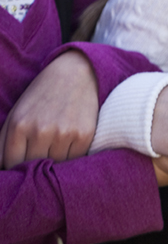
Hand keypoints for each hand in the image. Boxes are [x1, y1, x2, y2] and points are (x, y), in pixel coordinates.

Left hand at [0, 50, 97, 167]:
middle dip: (35, 165)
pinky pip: (74, 161)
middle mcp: (41, 131)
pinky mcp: (84, 135)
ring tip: (56, 143)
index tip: (23, 163)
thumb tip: (1, 170)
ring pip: (55, 167)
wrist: (75, 72)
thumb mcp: (16, 114)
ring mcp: (64, 133)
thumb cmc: (41, 96)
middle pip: (34, 169)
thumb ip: (3, 143)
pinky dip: (71, 156)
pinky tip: (69, 140)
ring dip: (55, 161)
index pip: (12, 165)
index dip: (17, 167)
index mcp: (19, 126)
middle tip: (41, 152)